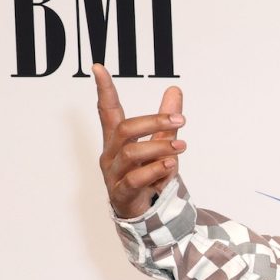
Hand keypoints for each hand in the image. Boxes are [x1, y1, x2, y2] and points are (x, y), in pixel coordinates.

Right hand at [94, 63, 185, 218]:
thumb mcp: (161, 144)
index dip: (104, 89)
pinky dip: (155, 171)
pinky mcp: (122, 193)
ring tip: (181, 146)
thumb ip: (167, 120)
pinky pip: (136, 179)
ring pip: (132, 153)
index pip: (108, 110)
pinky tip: (170, 165)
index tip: (97, 67)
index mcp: (117, 139)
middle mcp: (112, 153)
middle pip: (125, 129)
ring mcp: (114, 173)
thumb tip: (175, 89)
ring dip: (159, 147)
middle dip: (154, 121)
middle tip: (181, 121)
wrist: (145, 212)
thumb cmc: (149, 174)